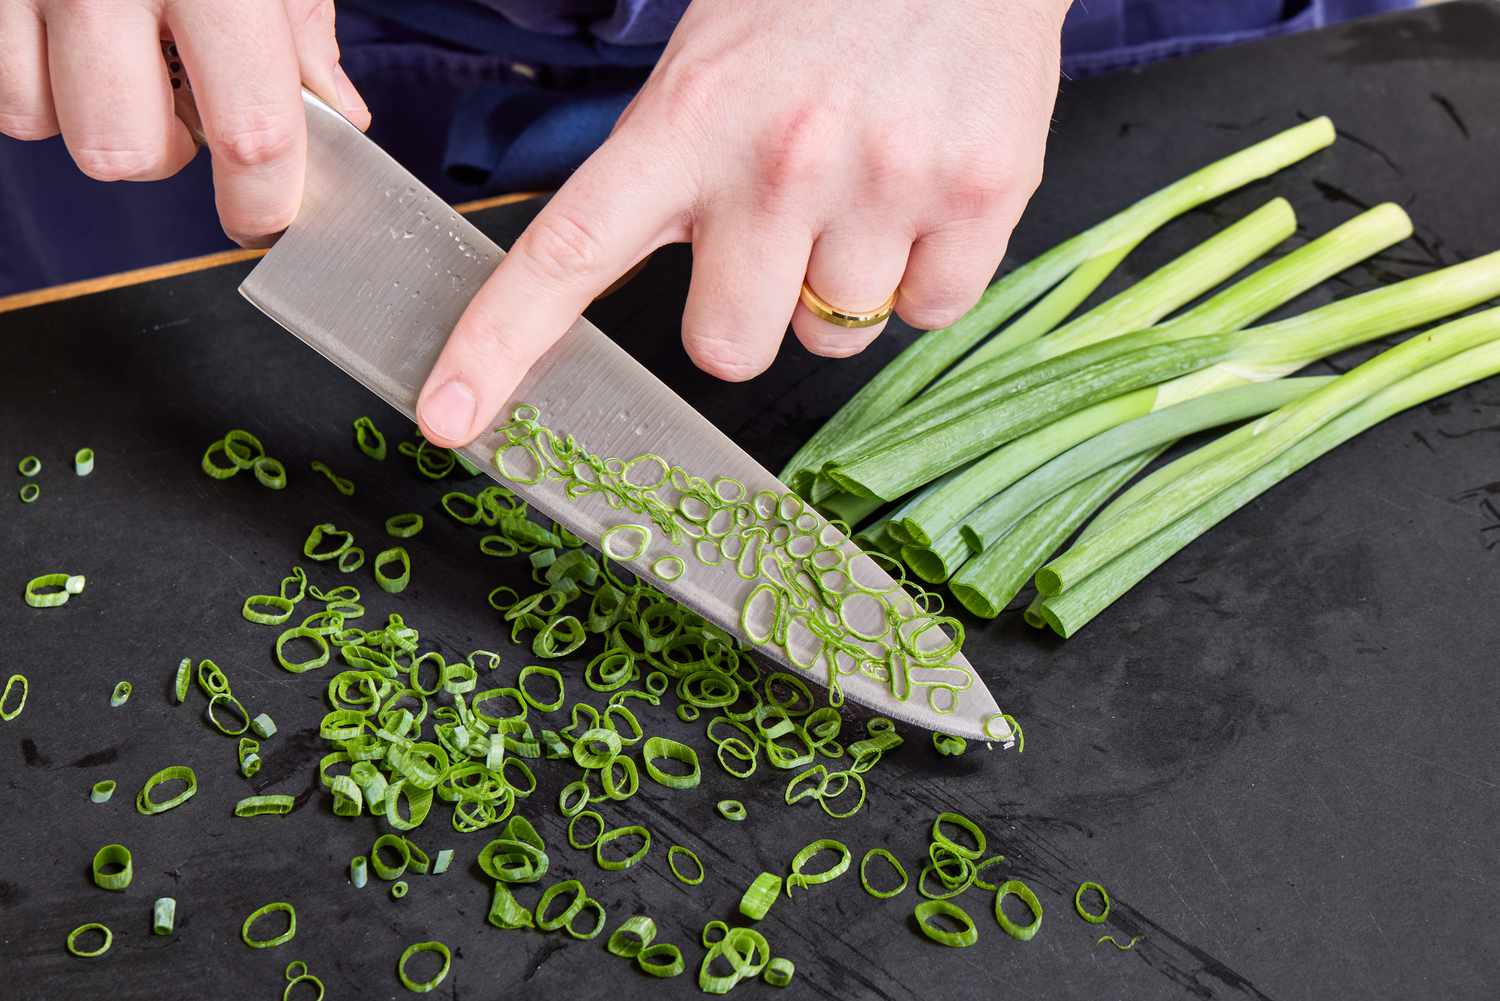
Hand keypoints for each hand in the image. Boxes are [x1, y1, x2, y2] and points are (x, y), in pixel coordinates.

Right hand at [0, 0, 369, 245]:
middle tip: (186, 107)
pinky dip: (33, 79)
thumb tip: (337, 116)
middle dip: (162, 154)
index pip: (252, 129)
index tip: (267, 218)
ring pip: (42, 122)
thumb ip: (301, 27)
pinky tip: (70, 35)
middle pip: (121, 149)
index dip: (264, 200)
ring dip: (91, 114)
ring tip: (122, 55)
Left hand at [417, 0, 1067, 447]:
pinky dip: (923, 275)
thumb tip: (680, 275)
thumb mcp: (712, 54)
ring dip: (838, 285)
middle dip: (743, 312)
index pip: (568, 252)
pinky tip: (922, 190)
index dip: (497, 344)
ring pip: (833, 336)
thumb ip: (673, 167)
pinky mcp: (981, 198)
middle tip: (773, 232)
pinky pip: (928, 313)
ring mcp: (886, 183)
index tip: (447, 416)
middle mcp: (781, 160)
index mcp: (688, 117)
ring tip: (863, 180)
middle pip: (726, 349)